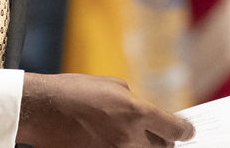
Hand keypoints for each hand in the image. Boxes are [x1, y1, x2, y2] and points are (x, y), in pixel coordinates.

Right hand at [16, 73, 195, 147]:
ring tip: (133, 140)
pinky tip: (113, 142)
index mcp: (136, 112)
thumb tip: (147, 117)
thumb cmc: (75, 91)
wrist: (41, 109)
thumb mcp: (112, 86)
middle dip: (163, 142)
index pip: (175, 129)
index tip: (188, 132)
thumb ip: (135, 103)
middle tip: (162, 138)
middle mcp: (130, 138)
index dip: (185, 131)